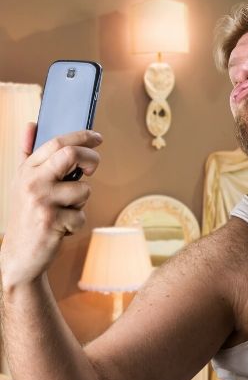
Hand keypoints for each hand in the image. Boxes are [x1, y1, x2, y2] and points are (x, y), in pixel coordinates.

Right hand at [0, 123, 101, 289]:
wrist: (18, 256)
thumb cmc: (27, 215)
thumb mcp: (22, 182)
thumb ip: (28, 153)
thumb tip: (32, 123)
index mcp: (27, 170)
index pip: (56, 142)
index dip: (81, 136)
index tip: (97, 137)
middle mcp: (31, 182)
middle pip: (71, 155)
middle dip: (91, 158)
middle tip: (93, 169)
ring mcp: (41, 201)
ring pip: (84, 190)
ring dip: (81, 204)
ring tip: (64, 212)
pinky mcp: (51, 221)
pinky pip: (82, 216)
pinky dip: (76, 224)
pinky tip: (60, 229)